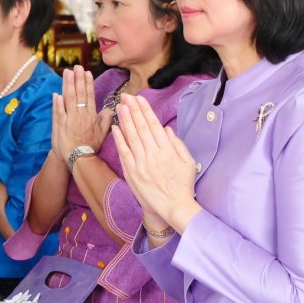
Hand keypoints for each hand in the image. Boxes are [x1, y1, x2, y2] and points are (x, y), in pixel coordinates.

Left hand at [54, 66, 114, 160]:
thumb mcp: (102, 133)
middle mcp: (81, 115)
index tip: (86, 72)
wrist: (80, 158)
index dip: (87, 83)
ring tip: (67, 73)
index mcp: (91, 115)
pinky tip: (56, 93)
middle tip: (76, 66)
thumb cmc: (91, 145)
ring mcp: (70, 119)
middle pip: (79, 93)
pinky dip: (57, 103)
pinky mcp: (60, 125)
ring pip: (69, 99)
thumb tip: (110, 109)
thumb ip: (105, 119)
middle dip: (77, 79)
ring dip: (68, 85)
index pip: (89, 95)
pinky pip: (59, 112)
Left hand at [111, 94, 200, 230]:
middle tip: (126, 96)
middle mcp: (153, 154)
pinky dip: (119, 139)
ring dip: (125, 120)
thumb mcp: (188, 162)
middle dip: (133, 110)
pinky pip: (124, 152)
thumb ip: (177, 144)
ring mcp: (141, 163)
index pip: (154, 125)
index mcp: (167, 150)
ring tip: (120, 106)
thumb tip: (166, 129)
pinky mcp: (132, 173)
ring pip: (132, 137)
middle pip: (141, 127)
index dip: (145, 110)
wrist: (173, 207)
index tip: (139, 99)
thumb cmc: (183, 185)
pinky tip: (115, 128)